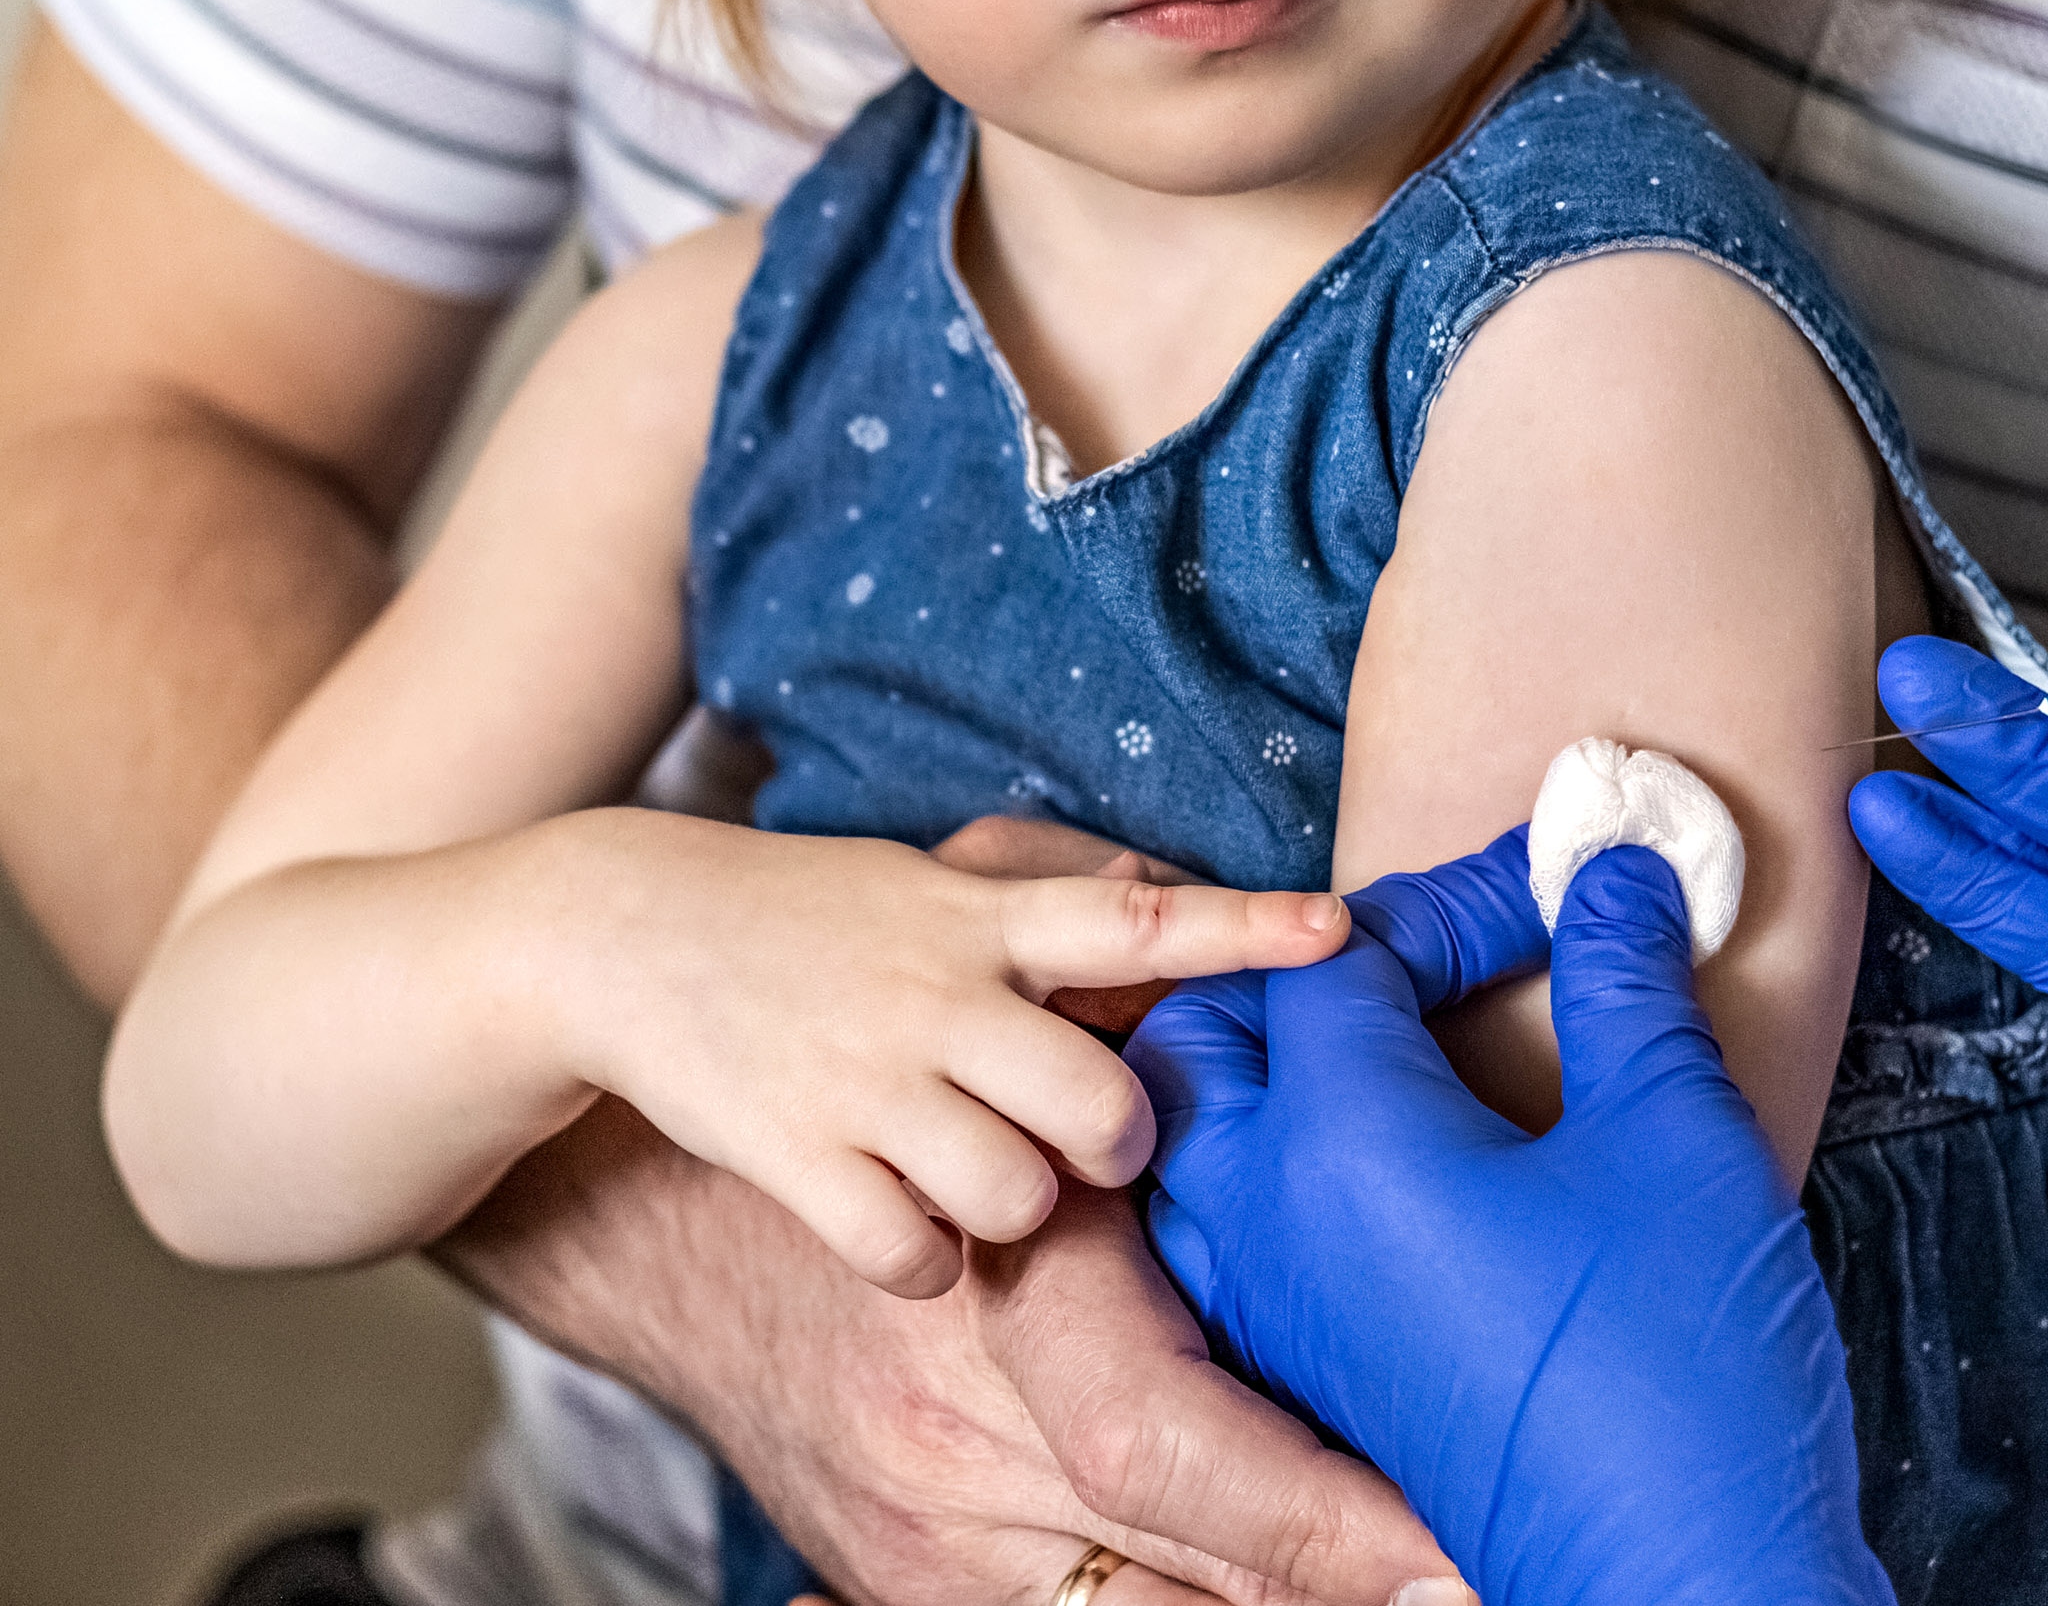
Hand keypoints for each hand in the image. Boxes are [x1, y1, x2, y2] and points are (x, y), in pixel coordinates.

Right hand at [454, 814, 1458, 1605]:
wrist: (615, 934)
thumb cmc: (805, 915)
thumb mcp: (929, 880)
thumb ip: (1045, 895)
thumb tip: (1157, 889)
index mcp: (982, 918)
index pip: (1140, 919)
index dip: (1245, 929)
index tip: (1337, 931)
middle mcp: (939, 995)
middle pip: (1102, 1108)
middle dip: (1118, 1149)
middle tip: (1092, 1147)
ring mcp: (866, 1079)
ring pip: (1015, 1196)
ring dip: (1014, 1211)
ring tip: (970, 1177)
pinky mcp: (795, 1157)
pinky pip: (913, 1256)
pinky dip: (920, 1261)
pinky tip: (897, 1223)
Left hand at [1128, 832, 1890, 1605]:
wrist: (1686, 1579)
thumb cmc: (1682, 1366)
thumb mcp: (1676, 1134)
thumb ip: (1626, 983)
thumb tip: (1614, 875)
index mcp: (1342, 1146)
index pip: (1346, 958)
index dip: (1458, 900)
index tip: (1561, 888)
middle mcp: (1271, 1225)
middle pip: (1209, 1041)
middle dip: (1304, 970)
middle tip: (1432, 955)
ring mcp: (1278, 1313)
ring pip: (1201, 1147)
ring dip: (1274, 1071)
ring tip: (1396, 1046)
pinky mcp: (1316, 1376)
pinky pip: (1234, 1236)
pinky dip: (1283, 1167)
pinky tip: (1397, 1164)